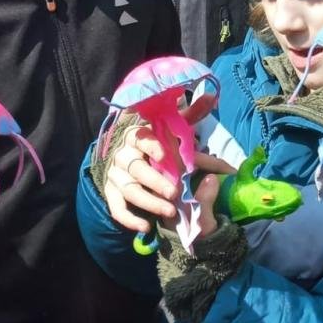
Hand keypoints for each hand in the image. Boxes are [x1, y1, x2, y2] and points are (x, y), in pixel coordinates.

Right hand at [101, 97, 231, 236]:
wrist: (128, 158)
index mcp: (137, 136)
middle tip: (174, 192)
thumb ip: (192, 115)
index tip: (163, 153)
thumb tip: (211, 95)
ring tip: (169, 211)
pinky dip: (129, 219)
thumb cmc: (158, 142)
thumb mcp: (173, 128)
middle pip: (136, 169)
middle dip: (155, 181)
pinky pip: (116, 208)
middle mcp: (124, 155)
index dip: (150, 145)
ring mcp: (116, 176)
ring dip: (148, 202)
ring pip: (129, 190)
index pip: (140, 138)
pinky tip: (145, 227)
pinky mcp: (112, 194)